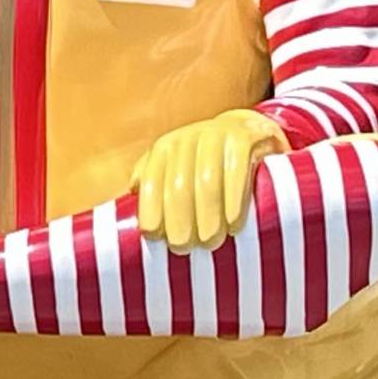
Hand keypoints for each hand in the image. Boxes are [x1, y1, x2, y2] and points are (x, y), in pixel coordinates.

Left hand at [129, 110, 289, 253]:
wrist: (248, 131)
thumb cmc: (205, 163)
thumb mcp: (175, 167)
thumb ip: (153, 183)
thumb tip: (129, 204)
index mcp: (165, 148)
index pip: (151, 182)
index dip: (151, 211)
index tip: (155, 238)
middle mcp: (187, 138)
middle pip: (178, 186)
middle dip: (179, 221)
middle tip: (184, 247)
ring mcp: (217, 135)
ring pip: (207, 182)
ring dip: (208, 216)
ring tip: (210, 242)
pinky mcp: (244, 138)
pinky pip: (237, 171)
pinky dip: (234, 201)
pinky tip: (234, 224)